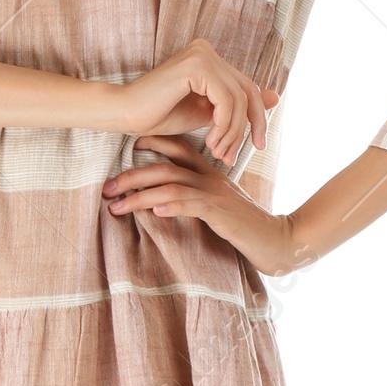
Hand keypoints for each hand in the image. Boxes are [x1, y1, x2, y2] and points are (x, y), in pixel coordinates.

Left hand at [102, 134, 306, 273]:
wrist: (280, 242)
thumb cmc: (249, 229)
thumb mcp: (222, 208)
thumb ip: (200, 200)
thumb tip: (167, 202)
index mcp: (212, 174)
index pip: (180, 149)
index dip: (153, 143)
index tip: (128, 149)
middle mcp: (211, 179)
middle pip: (165, 165)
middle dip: (131, 175)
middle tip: (106, 188)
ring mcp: (215, 194)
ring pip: (170, 184)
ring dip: (138, 194)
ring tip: (115, 206)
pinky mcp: (220, 213)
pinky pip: (191, 203)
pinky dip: (170, 204)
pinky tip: (153, 210)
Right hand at [117, 40, 278, 166]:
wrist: (124, 114)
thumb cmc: (158, 115)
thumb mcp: (206, 114)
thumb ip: (234, 106)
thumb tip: (275, 97)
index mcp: (209, 57)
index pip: (246, 87)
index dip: (256, 118)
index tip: (257, 146)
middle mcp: (207, 49)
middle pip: (246, 91)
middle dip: (249, 127)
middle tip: (240, 155)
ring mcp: (201, 54)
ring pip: (237, 98)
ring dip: (232, 132)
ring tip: (218, 153)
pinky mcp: (196, 65)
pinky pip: (225, 99)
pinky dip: (223, 125)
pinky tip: (210, 142)